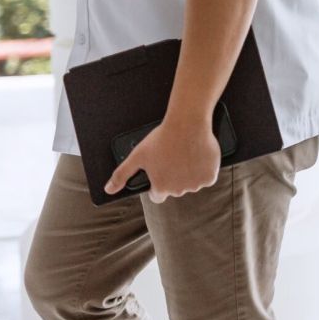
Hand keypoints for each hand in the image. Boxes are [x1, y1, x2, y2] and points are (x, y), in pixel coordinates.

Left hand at [104, 116, 220, 203]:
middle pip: (176, 189)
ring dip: (191, 174)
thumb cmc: (161, 138)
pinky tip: (198, 157)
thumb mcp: (137, 155)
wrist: (187, 123)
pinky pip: (207, 178)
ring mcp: (195, 183)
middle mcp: (179, 190)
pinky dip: (205, 170)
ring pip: (192, 183)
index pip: (158, 196)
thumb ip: (121, 175)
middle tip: (175, 158)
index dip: (159, 184)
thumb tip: (108, 190)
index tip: (163, 170)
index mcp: (161, 188)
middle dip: (175, 177)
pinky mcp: (210, 176)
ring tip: (187, 155)